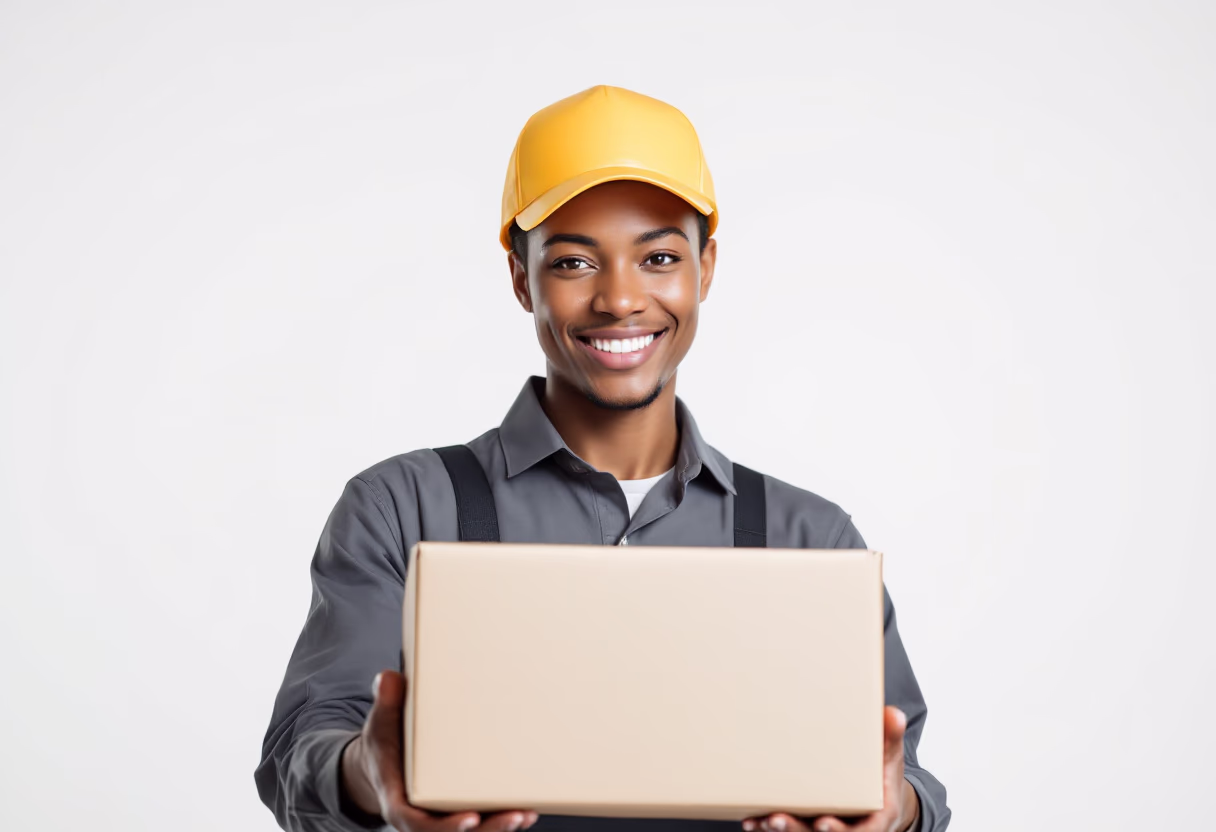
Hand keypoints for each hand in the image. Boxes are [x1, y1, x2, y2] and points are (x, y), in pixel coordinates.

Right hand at [341, 670, 539, 831]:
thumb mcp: (381, 722)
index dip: (443, 826)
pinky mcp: (455, 809)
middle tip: (513, 816)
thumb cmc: (386, 741)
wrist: (386, 758)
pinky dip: (500, 819)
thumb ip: (386, 702)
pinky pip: (479, 822)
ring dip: (498, 827)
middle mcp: (419, 814)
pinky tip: (526, 811)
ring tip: (526, 814)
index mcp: (397, 799)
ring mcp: (439, 815)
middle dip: (485, 829)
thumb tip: (387, 678)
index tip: (469, 818)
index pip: (415, 822)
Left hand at [743, 706, 919, 831]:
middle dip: (798, 829)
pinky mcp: (808, 822)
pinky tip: (751, 821)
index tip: (823, 822)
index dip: (839, 830)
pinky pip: (790, 828)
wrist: (879, 797)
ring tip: (760, 820)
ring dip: (781, 830)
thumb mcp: (890, 759)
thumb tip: (892, 713)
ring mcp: (826, 826)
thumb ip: (890, 739)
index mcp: (873, 818)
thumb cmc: (882, 776)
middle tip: (778, 819)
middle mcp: (847, 827)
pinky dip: (768, 826)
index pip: (858, 831)